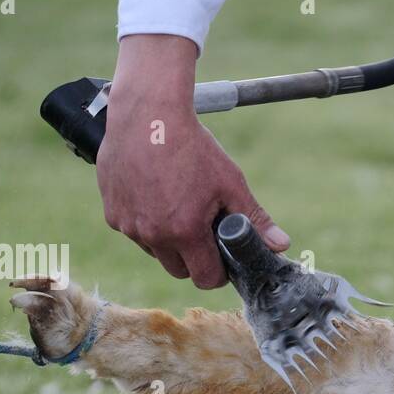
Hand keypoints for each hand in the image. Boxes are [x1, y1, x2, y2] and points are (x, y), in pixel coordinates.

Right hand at [96, 34, 289, 289]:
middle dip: (193, 259)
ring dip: (167, 241)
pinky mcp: (112, 213)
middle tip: (202, 232)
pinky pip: (133, 231)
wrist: (148, 114)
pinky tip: (155, 196)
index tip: (222, 258)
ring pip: (154, 251)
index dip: (218, 273)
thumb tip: (281, 246)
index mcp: (185, 232)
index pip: (204, 279)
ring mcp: (128, 226)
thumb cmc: (192, 146)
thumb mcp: (231, 182)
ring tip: (178, 207)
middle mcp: (153, 235)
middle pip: (178, 271)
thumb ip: (255, 219)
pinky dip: (145, 222)